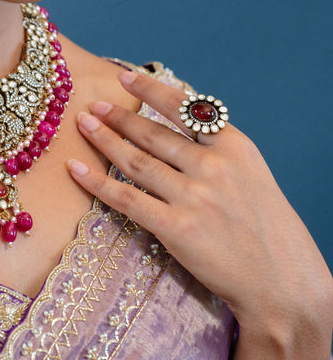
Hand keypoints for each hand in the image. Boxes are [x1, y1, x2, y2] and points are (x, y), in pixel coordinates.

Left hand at [68, 70, 332, 335]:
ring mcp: (193, 196)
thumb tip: (178, 127)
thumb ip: (218, 151)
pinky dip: (96, 182)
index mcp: (235, 146)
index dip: (151, 89)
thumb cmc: (268, 231)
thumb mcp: (252, 175)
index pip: (185, 108)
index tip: (126, 76)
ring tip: (84, 125)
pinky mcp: (176, 228)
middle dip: (120, 117)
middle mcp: (213, 165)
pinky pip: (126, 199)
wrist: (282, 282)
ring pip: (136, 161)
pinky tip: (76, 168)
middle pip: (154, 134)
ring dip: (105, 139)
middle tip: (94, 105)